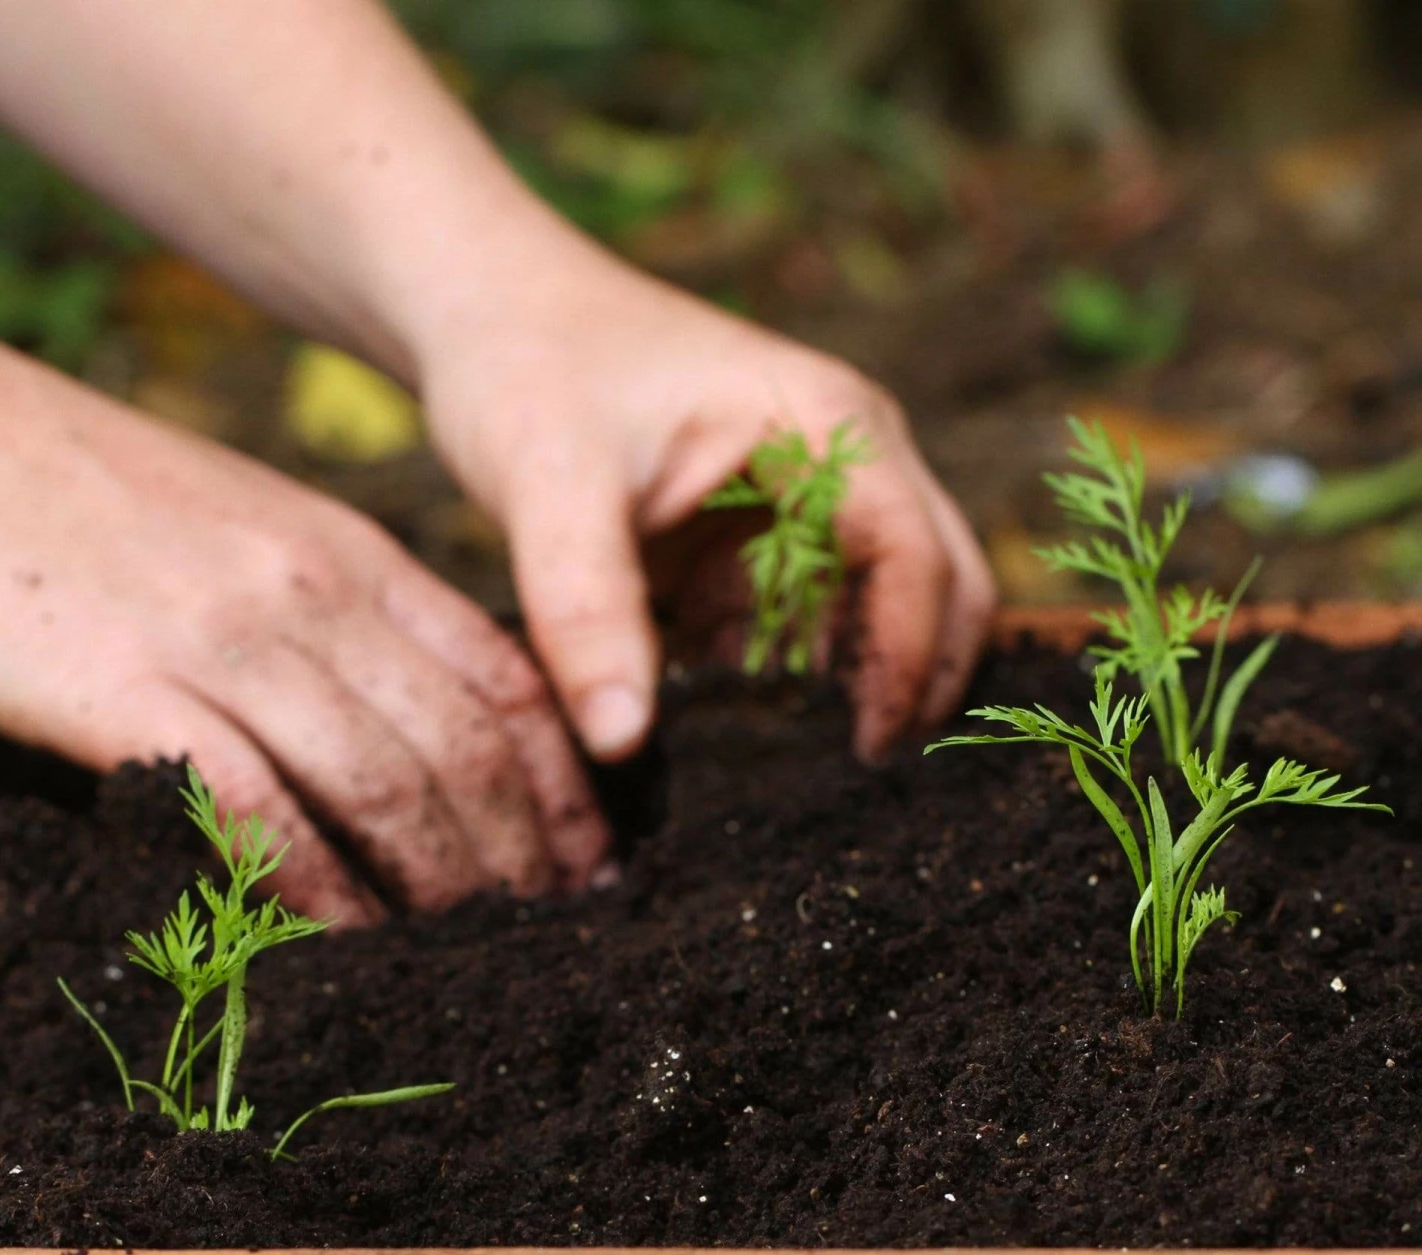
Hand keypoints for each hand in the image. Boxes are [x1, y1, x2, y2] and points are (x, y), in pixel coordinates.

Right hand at [0, 300, 608, 921]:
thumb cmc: (96, 494)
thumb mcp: (258, 527)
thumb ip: (342, 610)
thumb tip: (414, 717)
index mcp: (355, 553)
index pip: (507, 678)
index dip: (565, 781)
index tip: (591, 856)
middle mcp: (315, 594)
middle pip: (464, 745)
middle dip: (525, 852)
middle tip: (553, 929)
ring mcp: (228, 639)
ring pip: (384, 784)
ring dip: (441, 886)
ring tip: (474, 956)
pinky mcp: (129, 689)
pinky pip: (259, 809)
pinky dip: (317, 888)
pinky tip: (347, 942)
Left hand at [418, 244, 995, 762]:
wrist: (486, 311)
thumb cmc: (529, 366)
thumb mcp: (551, 487)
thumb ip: (588, 612)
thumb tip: (622, 742)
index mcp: (830, 427)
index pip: (919, 559)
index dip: (910, 661)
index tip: (867, 753)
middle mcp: (841, 458)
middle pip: (935, 582)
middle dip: (913, 677)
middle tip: (858, 775)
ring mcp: (802, 495)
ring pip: (871, 608)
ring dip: (845, 682)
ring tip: (790, 767)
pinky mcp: (752, 531)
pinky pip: (796, 618)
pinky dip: (780, 674)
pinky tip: (734, 728)